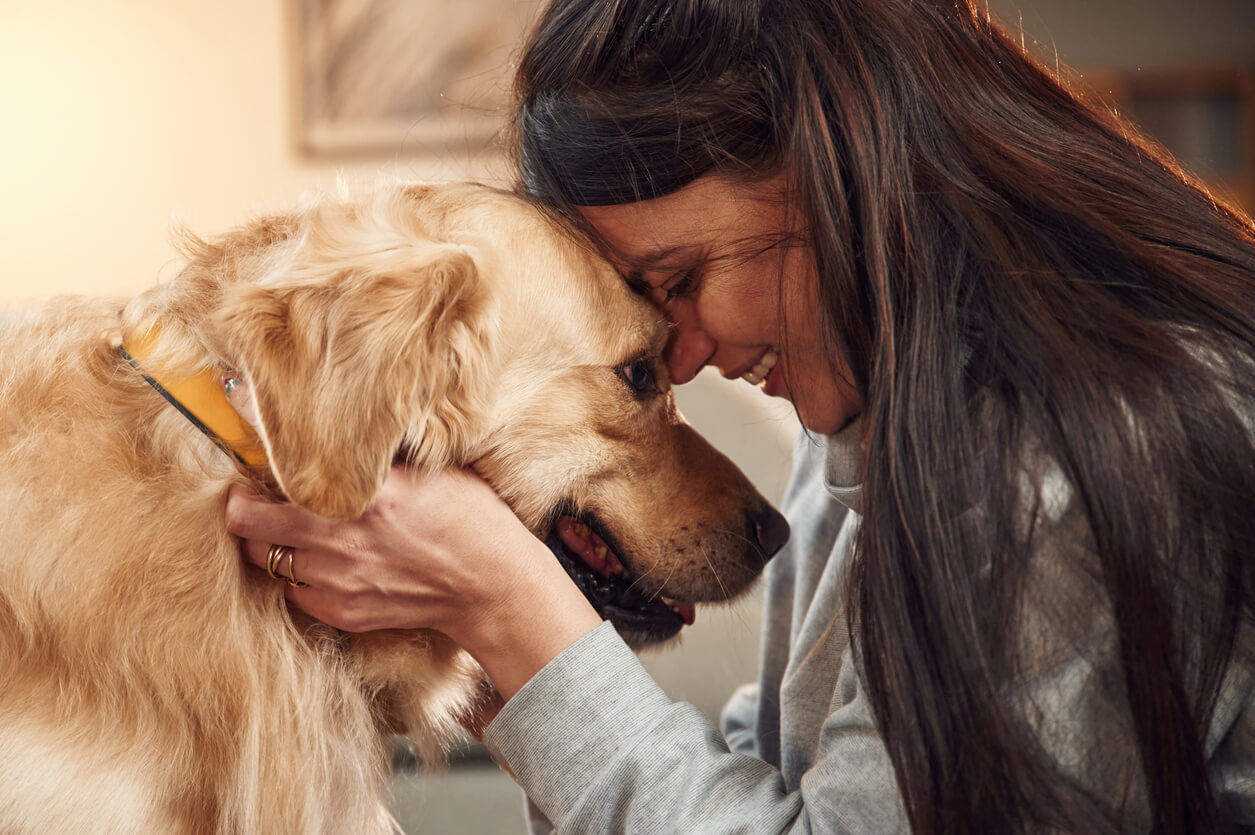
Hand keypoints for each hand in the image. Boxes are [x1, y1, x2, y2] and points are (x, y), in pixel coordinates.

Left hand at [224, 465, 601, 698]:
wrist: (493, 588)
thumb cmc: (471, 520)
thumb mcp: (429, 470)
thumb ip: (377, 456)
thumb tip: (333, 428)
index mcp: (367, 493)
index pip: (281, 464)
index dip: (250, 444)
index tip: (239, 424)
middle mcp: (342, 539)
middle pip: (246, 520)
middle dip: (244, 501)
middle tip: (255, 489)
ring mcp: (337, 581)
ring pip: (263, 557)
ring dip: (269, 539)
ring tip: (290, 526)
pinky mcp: (341, 612)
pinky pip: (292, 590)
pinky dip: (297, 573)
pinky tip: (324, 559)